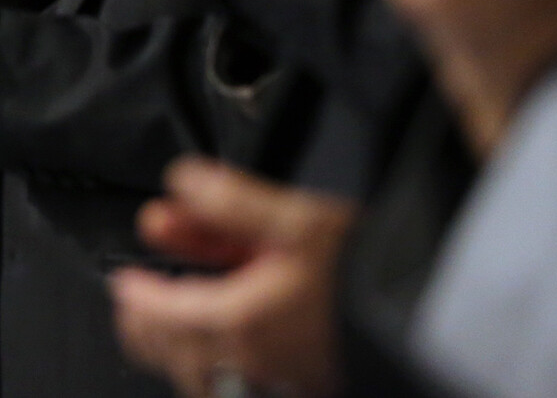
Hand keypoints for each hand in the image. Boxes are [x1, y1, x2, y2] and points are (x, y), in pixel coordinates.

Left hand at [110, 157, 354, 397]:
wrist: (431, 315)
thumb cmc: (370, 276)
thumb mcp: (298, 220)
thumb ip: (232, 202)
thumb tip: (184, 180)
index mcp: (241, 323)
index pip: (162, 315)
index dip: (137, 297)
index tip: (126, 283)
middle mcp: (253, 366)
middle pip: (177, 355)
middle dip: (150, 328)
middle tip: (137, 305)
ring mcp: (277, 384)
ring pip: (207, 377)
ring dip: (184, 349)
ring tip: (175, 326)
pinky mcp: (303, 388)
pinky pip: (245, 384)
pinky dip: (224, 365)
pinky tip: (235, 346)